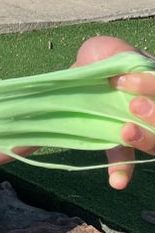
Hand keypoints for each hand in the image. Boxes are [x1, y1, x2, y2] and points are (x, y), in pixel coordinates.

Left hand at [75, 36, 154, 189]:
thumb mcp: (114, 51)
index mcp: (154, 84)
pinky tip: (117, 181)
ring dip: (145, 139)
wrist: (83, 66)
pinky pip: (125, 156)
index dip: (150, 87)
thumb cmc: (104, 56)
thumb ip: (119, 59)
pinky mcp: (121, 138)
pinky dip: (123, 168)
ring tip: (125, 132)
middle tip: (133, 107)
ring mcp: (141, 125)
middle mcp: (152, 109)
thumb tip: (116, 69)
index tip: (122, 79)